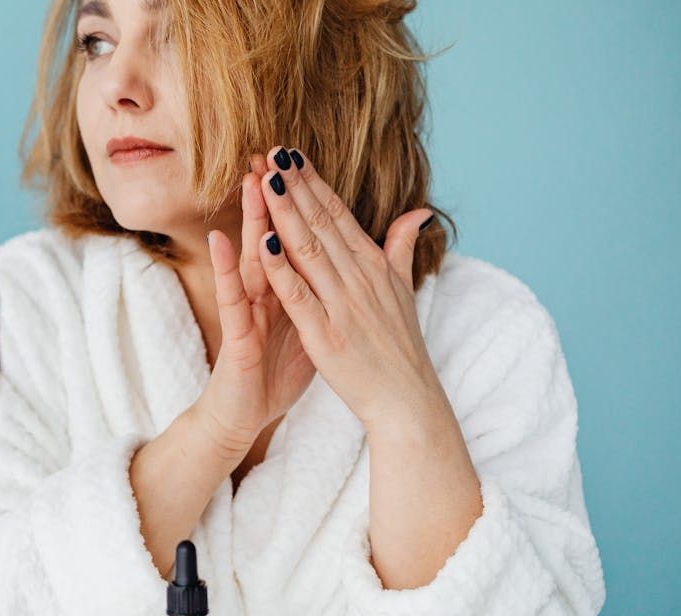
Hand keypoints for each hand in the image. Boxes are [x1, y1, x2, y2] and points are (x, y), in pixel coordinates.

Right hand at [191, 154, 316, 458]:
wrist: (247, 413)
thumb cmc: (273, 371)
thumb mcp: (310, 327)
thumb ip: (324, 291)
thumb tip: (346, 266)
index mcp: (287, 288)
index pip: (295, 238)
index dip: (302, 203)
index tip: (305, 164)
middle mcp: (263, 292)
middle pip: (270, 237)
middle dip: (273, 197)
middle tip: (272, 153)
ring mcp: (246, 310)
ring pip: (248, 258)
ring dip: (247, 220)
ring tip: (249, 181)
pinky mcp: (234, 333)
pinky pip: (231, 298)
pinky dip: (226, 269)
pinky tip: (219, 240)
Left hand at [251, 146, 446, 429]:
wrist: (407, 400)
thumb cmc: (400, 347)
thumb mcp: (403, 291)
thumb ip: (403, 247)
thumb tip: (418, 211)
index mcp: (374, 266)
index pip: (338, 214)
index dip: (313, 182)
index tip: (291, 153)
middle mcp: (360, 278)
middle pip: (321, 222)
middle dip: (295, 185)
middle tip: (271, 151)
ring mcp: (343, 305)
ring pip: (309, 249)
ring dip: (285, 212)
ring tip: (266, 179)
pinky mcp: (326, 334)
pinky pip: (298, 295)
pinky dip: (281, 267)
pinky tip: (262, 241)